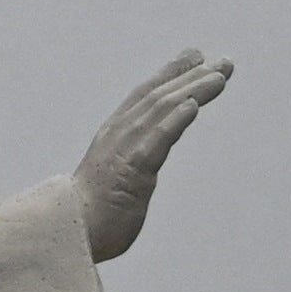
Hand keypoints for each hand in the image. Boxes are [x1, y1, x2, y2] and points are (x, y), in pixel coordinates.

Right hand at [75, 50, 231, 260]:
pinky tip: (194, 105)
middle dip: (192, 76)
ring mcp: (125, 149)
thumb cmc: (89, 217)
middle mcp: (118, 134)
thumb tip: (135, 176)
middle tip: (223, 62)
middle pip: (159, 96)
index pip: (145, 96)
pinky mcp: (133, 167)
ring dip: (192, 90)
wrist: (67, 233)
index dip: (170, 74)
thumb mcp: (112, 181)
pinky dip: (176, 119)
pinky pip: (158, 138)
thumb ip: (127, 169)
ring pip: (162, 110)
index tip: (195, 58)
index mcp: (113, 136)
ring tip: (219, 78)